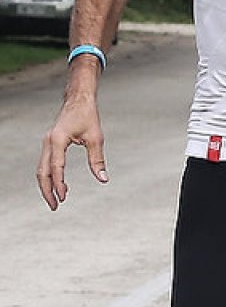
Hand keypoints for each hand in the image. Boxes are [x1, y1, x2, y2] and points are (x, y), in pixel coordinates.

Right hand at [36, 95, 108, 209]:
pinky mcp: (50, 144)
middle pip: (42, 172)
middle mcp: (48, 142)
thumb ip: (97, 159)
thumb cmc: (88, 116)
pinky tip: (59, 186)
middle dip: (47, 190)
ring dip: (47, 185)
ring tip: (56, 200)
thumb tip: (103, 179)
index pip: (56, 167)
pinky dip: (50, 176)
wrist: (78, 100)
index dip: (59, 184)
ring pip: (42, 169)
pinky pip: (46, 164)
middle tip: (55, 206)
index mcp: (57, 140)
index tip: (64, 197)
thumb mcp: (96, 138)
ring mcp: (47, 143)